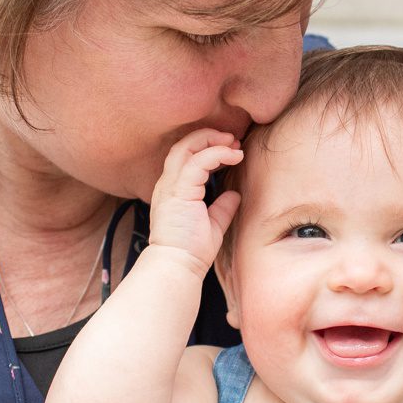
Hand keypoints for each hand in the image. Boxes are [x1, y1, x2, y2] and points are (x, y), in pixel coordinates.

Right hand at [145, 128, 242, 269]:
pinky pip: (198, 161)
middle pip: (183, 145)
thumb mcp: (212, 225)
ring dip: (212, 140)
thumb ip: (222, 208)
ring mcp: (171, 186)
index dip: (207, 147)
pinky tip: (234, 155)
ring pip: (186, 146)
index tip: (231, 150)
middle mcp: (168, 183)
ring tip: (233, 142)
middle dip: (209, 136)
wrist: (178, 265)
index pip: (185, 156)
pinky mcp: (179, 191)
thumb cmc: (192, 251)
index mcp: (173, 190)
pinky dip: (217, 153)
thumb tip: (234, 195)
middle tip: (233, 139)